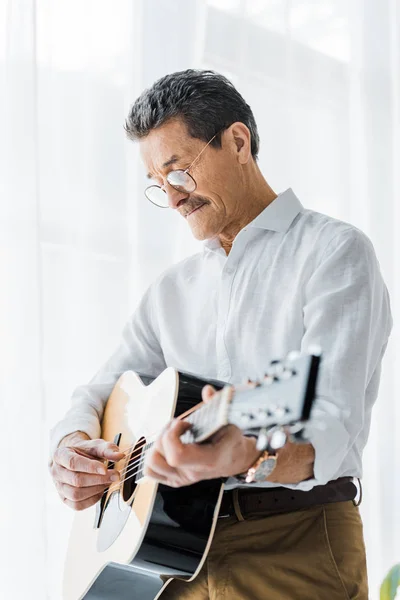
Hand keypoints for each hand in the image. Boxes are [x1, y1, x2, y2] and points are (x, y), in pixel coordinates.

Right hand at [49, 433, 124, 510]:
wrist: (76, 458)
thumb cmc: (85, 452)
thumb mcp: (96, 446)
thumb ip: (107, 449)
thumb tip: (119, 456)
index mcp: (60, 455)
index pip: (73, 462)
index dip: (90, 467)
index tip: (105, 469)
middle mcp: (56, 472)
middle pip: (76, 480)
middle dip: (98, 479)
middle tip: (115, 475)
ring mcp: (59, 487)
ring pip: (76, 494)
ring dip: (96, 489)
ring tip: (108, 482)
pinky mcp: (64, 499)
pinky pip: (77, 505)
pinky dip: (92, 499)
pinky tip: (100, 490)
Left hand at [144, 385, 260, 486]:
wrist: (234, 459)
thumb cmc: (230, 439)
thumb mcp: (229, 420)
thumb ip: (218, 405)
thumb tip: (207, 391)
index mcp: (208, 460)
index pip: (176, 456)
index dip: (173, 434)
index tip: (184, 423)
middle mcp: (192, 473)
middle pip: (160, 454)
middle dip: (166, 432)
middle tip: (180, 424)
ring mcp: (182, 479)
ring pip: (152, 462)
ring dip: (158, 443)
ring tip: (173, 434)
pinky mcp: (175, 479)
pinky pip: (152, 470)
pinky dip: (155, 456)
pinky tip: (167, 445)